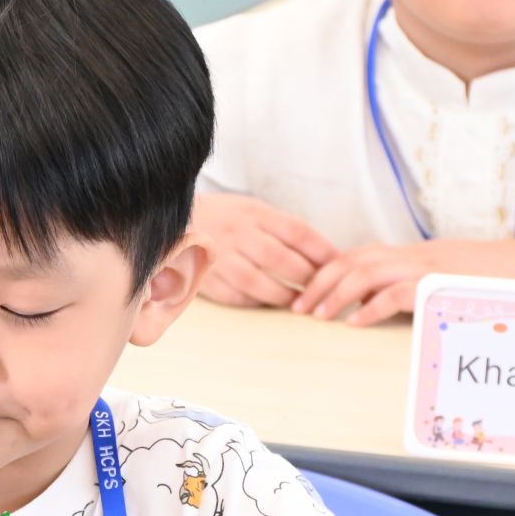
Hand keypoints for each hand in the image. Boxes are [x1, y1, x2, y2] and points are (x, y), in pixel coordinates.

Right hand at [192, 193, 338, 307]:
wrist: (174, 221)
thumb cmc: (225, 218)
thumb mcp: (254, 210)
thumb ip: (283, 229)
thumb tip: (323, 255)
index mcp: (255, 214)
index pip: (297, 232)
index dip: (322, 251)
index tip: (340, 265)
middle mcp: (238, 234)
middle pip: (281, 259)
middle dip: (307, 278)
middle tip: (324, 290)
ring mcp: (220, 257)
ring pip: (259, 283)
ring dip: (284, 296)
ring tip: (300, 303)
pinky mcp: (206, 278)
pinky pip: (236, 296)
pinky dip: (256, 303)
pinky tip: (268, 305)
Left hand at [294, 240, 456, 324]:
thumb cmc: (475, 281)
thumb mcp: (434, 279)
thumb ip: (399, 288)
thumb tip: (364, 304)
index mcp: (406, 255)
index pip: (356, 256)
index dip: (325, 271)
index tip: (303, 291)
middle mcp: (410, 257)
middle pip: (352, 260)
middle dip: (318, 281)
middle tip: (298, 307)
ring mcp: (423, 271)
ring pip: (367, 273)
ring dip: (336, 295)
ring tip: (318, 315)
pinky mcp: (437, 288)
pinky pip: (395, 294)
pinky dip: (371, 309)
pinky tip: (354, 323)